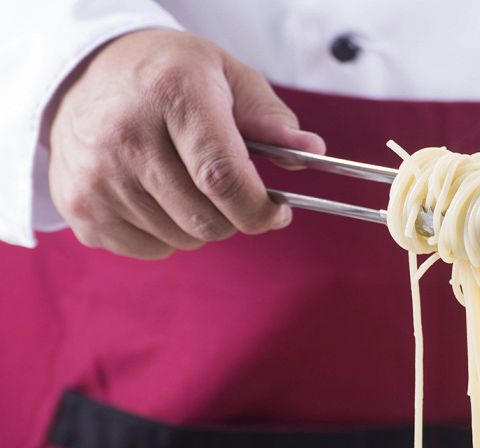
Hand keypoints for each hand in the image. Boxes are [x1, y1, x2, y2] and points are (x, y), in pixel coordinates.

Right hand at [48, 29, 324, 258]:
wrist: (86, 75)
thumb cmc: (169, 76)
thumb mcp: (226, 76)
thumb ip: (271, 119)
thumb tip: (311, 152)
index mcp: (171, 93)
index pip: (223, 177)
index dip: (259, 208)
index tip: (277, 212)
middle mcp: (125, 135)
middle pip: (205, 218)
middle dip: (235, 216)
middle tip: (233, 191)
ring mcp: (95, 175)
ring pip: (181, 239)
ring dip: (200, 223)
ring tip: (189, 183)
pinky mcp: (78, 206)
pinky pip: (149, 249)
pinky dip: (167, 234)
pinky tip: (158, 195)